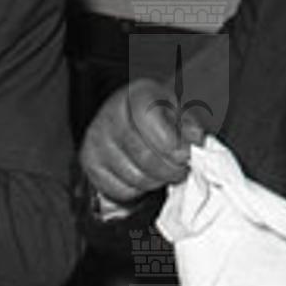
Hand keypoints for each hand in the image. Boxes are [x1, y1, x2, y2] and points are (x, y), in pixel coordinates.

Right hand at [79, 78, 202, 204]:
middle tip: (182, 169)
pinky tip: (144, 175)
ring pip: (134, 176)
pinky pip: (121, 189)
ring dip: (156, 180)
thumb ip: (189, 126)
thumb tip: (195, 140)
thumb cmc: (159, 119)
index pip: (148, 117)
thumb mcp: (180, 114)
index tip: (185, 154)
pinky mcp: (91, 164)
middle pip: (142, 154)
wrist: (134, 125)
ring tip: (165, 172)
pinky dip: (138, 189)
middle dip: (169, 169)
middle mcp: (110, 115)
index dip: (170, 141)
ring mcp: (96, 141)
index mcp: (136, 96)